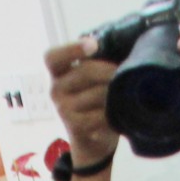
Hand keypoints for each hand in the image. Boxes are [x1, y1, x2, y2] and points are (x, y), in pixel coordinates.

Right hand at [45, 37, 118, 163]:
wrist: (92, 138)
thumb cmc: (95, 99)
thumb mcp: (92, 78)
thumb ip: (99, 60)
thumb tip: (125, 42)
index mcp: (58, 72)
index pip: (53, 57)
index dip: (72, 49)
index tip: (93, 46)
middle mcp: (55, 89)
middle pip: (84, 72)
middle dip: (109, 71)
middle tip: (126, 72)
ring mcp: (63, 109)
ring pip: (96, 93)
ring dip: (115, 93)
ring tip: (126, 93)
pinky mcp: (74, 126)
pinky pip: (100, 115)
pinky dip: (113, 113)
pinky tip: (119, 113)